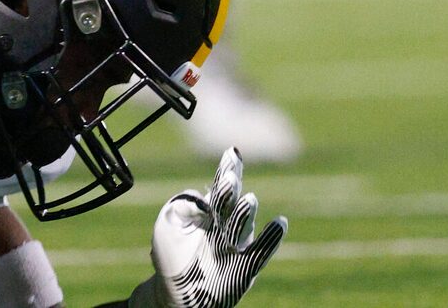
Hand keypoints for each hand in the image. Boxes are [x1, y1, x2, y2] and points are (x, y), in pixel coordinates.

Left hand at [142, 150, 287, 307]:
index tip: (232, 153)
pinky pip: (261, 252)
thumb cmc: (170, 256)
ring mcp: (237, 245)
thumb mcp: (167, 226)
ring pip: (244, 224)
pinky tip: (280, 223)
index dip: (227, 170)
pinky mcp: (245, 267)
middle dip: (231, 190)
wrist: (177, 293)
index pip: (221, 187)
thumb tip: (202, 197)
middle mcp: (227, 224)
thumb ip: (181, 206)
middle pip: (232, 202)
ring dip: (246, 212)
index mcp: (210, 211)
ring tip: (248, 200)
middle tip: (230, 178)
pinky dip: (272, 238)